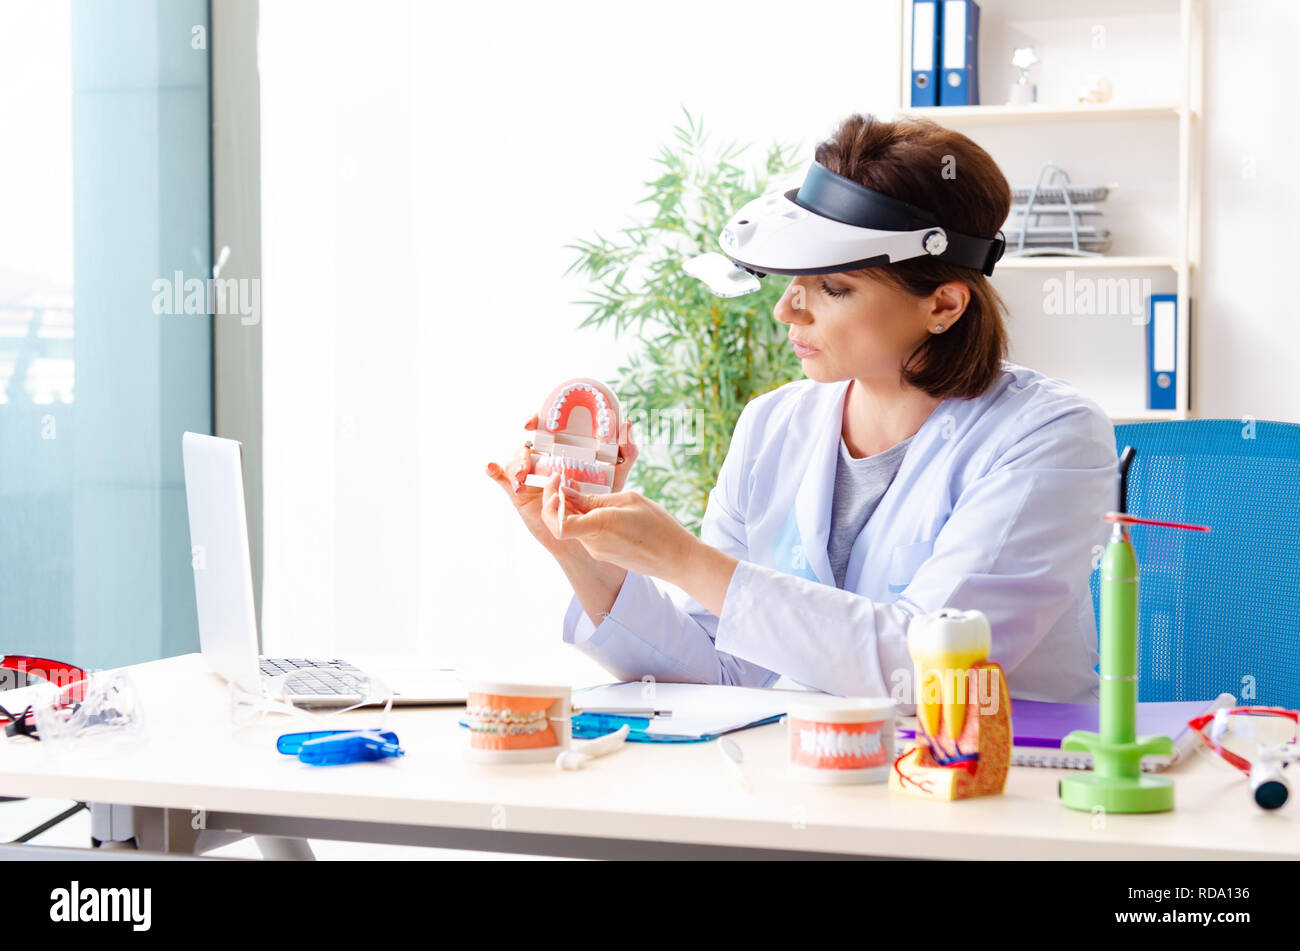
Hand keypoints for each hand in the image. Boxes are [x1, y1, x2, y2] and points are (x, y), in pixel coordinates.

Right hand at [484, 414, 637, 554]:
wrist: (586, 530)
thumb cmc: (601, 499)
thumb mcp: (617, 474)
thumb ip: (627, 451)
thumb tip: (627, 423)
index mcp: (561, 448)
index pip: (543, 426)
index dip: (535, 419)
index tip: (533, 421)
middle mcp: (542, 457)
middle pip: (527, 445)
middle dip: (524, 449)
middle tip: (529, 458)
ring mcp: (529, 474)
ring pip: (514, 462)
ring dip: (515, 467)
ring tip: (522, 481)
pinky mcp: (518, 491)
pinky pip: (501, 477)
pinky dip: (493, 471)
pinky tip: (490, 467)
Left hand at [539, 473, 698, 582]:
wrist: (676, 559)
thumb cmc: (658, 527)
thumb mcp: (629, 500)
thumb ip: (595, 499)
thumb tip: (568, 493)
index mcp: (598, 527)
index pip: (558, 524)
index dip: (551, 504)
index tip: (558, 484)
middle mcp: (593, 543)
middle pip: (560, 524)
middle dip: (556, 503)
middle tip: (563, 482)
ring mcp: (597, 551)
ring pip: (573, 528)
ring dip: (571, 510)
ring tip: (583, 491)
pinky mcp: (604, 554)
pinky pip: (586, 534)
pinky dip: (584, 519)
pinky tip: (597, 507)